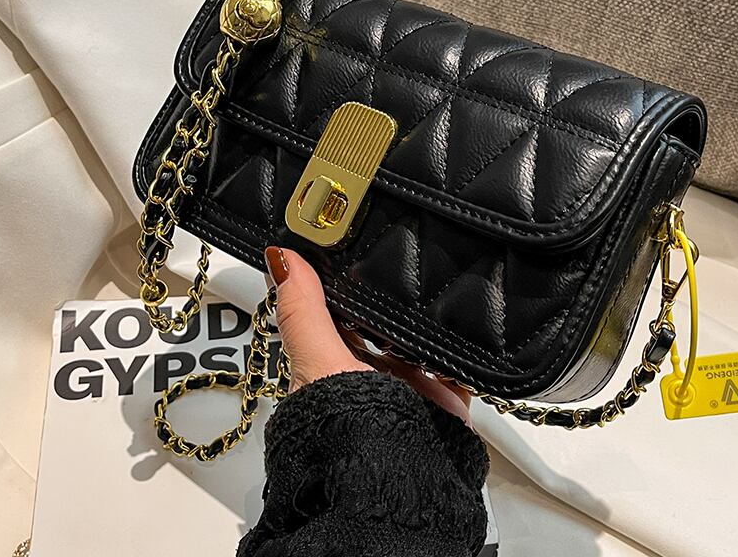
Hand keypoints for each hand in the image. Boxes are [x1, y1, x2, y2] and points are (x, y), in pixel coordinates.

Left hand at [265, 246, 471, 423]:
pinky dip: (457, 353)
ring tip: (429, 300)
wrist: (392, 487)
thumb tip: (279, 260)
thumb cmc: (339, 435)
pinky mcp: (440, 402)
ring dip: (425, 325)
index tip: (351, 251)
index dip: (345, 287)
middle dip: (391, 304)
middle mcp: (366, 376)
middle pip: (381, 325)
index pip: (337, 313)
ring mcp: (404, 389)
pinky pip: (455, 366)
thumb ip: (302, 312)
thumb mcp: (317, 361)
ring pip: (418, 342)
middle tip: (399, 272)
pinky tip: (457, 336)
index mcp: (328, 363)